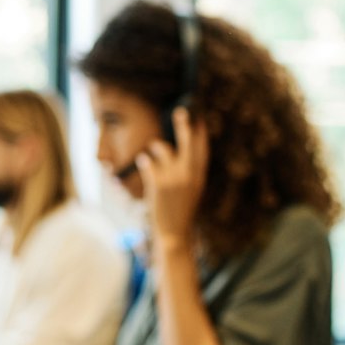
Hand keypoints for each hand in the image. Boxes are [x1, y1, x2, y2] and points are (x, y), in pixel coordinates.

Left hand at [136, 108, 208, 251]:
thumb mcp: (192, 191)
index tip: (198, 118)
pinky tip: (143, 163)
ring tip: (151, 152)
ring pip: (161, 149)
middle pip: (187, 142)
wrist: (174, 233)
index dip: (200, 133)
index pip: (202, 149)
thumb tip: (179, 152)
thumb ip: (190, 172)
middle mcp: (188, 174)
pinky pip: (147, 161)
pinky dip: (144, 161)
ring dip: (154, 148)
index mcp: (199, 176)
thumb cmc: (182, 211)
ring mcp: (173, 177)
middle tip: (180, 111)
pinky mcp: (157, 182)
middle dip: (183, 125)